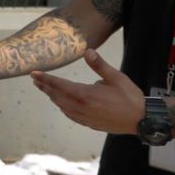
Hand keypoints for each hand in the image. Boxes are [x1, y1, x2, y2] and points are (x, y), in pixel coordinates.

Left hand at [29, 48, 143, 133]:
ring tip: (45, 89)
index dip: (45, 78)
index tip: (34, 73)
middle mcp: (80, 107)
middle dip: (45, 87)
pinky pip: (70, 114)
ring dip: (52, 97)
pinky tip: (61, 104)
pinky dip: (62, 107)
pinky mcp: (88, 123)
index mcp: (84, 94)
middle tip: (35, 79)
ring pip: (62, 106)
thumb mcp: (116, 77)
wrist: (140, 120)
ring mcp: (83, 117)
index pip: (59, 85)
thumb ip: (99, 65)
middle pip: (57, 96)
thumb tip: (87, 51)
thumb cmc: (129, 97)